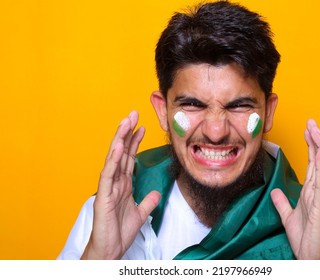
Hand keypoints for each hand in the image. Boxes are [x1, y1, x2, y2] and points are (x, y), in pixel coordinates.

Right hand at [81, 111, 160, 258]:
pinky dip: (113, 159)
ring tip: (126, 121)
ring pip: (113, 158)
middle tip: (133, 114)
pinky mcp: (104, 195)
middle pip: (121, 152)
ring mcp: (108, 187)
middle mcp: (115, 182)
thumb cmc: (119, 231)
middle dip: (127, 132)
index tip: (142, 127)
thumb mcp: (140, 213)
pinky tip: (119, 145)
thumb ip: (148, 201)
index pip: (129, 158)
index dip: (135, 142)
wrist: (111, 250)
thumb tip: (157, 192)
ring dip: (120, 139)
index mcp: (123, 184)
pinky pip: (108, 174)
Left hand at [270, 119, 319, 258]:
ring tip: (315, 129)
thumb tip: (274, 191)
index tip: (307, 129)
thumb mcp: (288, 215)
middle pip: (319, 159)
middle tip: (311, 122)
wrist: (309, 256)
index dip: (310, 146)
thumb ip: (282, 202)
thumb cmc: (304, 238)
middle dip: (316, 140)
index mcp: (310, 191)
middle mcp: (317, 190)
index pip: (311, 163)